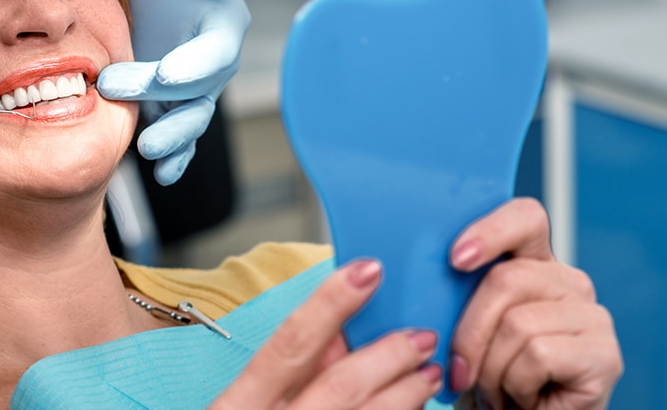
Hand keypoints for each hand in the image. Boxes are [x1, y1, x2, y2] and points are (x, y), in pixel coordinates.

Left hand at [97, 0, 249, 184]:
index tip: (167, 74)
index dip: (196, 64)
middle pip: (197, 90)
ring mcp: (189, 90)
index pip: (216, 51)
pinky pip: (178, 139)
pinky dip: (175, 159)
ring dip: (173, 138)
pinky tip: (162, 174)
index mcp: (221, 23)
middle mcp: (211, 62)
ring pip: (191, 121)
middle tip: (113, 87)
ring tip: (147, 150)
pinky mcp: (166, 108)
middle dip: (162, 97)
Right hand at [212, 260, 443, 408]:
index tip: (366, 270)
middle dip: (389, 355)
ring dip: (408, 394)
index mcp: (239, 408)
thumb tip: (332, 334)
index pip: (290, 343)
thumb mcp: (240, 406)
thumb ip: (282, 371)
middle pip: (342, 384)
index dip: (331, 302)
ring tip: (428, 372)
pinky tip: (414, 409)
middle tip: (420, 336)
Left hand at [448, 198, 622, 408]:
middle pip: (505, 278)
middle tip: (462, 372)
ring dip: (491, 369)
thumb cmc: (486, 378)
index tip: (455, 259)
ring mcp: (592, 316)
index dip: (490, 231)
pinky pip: (538, 354)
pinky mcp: (605, 354)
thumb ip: (455, 293)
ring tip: (496, 390)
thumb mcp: (464, 327)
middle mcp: (569, 282)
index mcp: (533, 264)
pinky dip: (515, 384)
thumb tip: (420, 274)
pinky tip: (523, 399)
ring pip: (517, 323)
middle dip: (469, 332)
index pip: (525, 218)